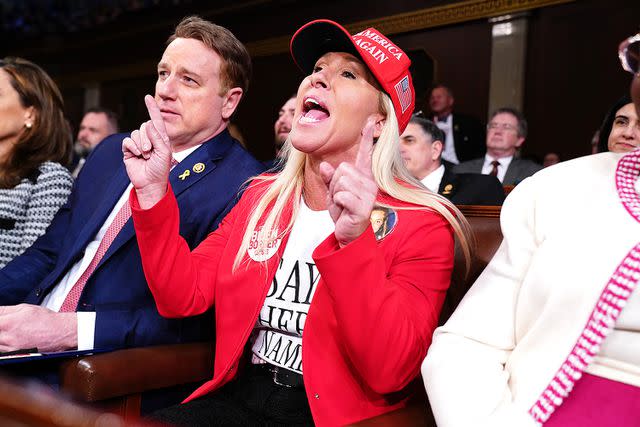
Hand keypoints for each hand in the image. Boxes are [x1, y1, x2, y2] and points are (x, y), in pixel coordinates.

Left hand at [0, 304, 76, 352]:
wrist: (61, 332)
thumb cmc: (45, 319)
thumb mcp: (24, 308)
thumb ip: (4, 310)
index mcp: (8, 323)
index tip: (2, 320)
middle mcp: (7, 338)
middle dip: (1, 328)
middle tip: (6, 325)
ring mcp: (11, 349)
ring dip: (1, 337)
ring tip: (12, 332)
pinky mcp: (16, 356)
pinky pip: (3, 351)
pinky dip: (4, 345)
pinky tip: (11, 340)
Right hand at [123, 95, 172, 207]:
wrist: (150, 183)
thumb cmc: (160, 169)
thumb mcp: (164, 152)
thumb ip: (158, 137)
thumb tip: (148, 123)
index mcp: (160, 138)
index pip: (156, 120)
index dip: (152, 108)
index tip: (148, 97)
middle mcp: (149, 139)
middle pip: (144, 126)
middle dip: (147, 138)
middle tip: (150, 152)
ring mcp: (138, 144)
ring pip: (136, 133)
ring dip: (141, 144)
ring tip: (145, 156)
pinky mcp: (129, 150)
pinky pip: (128, 140)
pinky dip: (132, 147)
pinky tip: (137, 155)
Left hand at [319, 119, 377, 246]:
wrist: (348, 235)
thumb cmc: (344, 214)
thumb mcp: (333, 194)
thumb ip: (329, 179)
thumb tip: (325, 165)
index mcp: (363, 177)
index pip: (365, 154)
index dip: (367, 138)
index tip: (370, 121)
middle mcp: (369, 183)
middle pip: (343, 168)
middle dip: (334, 183)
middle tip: (340, 198)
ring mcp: (368, 194)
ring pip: (341, 181)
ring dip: (336, 194)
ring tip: (343, 205)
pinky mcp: (363, 206)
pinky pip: (342, 194)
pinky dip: (338, 202)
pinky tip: (344, 210)